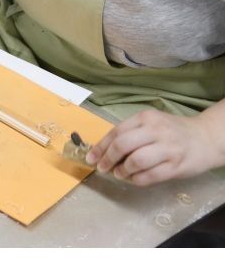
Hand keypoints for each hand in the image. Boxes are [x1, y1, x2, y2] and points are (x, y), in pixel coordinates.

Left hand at [86, 109, 222, 185]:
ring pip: (135, 161)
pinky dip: (137, 179)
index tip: (91, 158)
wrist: (206, 138)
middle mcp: (156, 130)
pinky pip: (150, 176)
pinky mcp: (177, 166)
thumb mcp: (151, 124)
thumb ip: (131, 133)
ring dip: (122, 170)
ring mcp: (168, 148)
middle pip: (123, 145)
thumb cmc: (173, 132)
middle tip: (102, 168)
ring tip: (119, 173)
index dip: (101, 147)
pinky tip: (134, 178)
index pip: (116, 132)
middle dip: (107, 158)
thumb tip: (104, 150)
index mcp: (146, 118)